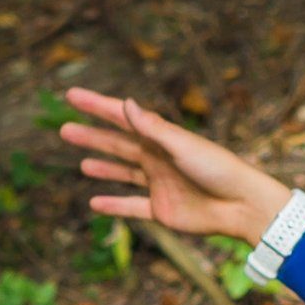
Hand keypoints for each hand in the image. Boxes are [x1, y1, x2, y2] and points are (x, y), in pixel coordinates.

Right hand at [59, 83, 288, 255]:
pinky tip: (94, 202)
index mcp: (160, 137)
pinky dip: (114, 204)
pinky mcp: (161, 210)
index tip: (71, 95)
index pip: (120, 117)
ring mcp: (157, 184)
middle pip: (116, 144)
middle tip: (64, 129)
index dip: (96, 106)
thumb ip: (152, 127)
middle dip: (91, 136)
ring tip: (81, 163)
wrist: (240, 205)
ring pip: (122, 172)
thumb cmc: (217, 169)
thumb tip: (125, 104)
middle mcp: (156, 158)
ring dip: (103, 166)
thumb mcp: (182, 145)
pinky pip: (131, 206)